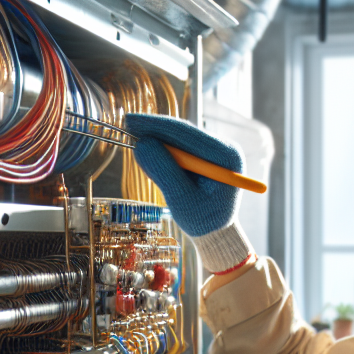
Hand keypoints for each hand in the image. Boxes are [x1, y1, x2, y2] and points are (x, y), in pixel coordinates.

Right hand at [125, 113, 242, 237]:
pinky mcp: (205, 157)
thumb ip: (164, 172)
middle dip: (155, 130)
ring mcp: (215, 151)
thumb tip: (142, 144)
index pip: (186, 134)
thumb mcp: (182, 200)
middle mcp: (224, 148)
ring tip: (136, 142)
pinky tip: (149, 154)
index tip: (131, 120)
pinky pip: (181, 149)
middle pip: (183, 133)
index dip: (157, 126)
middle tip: (127, 125)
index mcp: (226, 157)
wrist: (216, 233)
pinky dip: (164, 152)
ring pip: (180, 140)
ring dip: (158, 141)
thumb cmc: (204, 222)